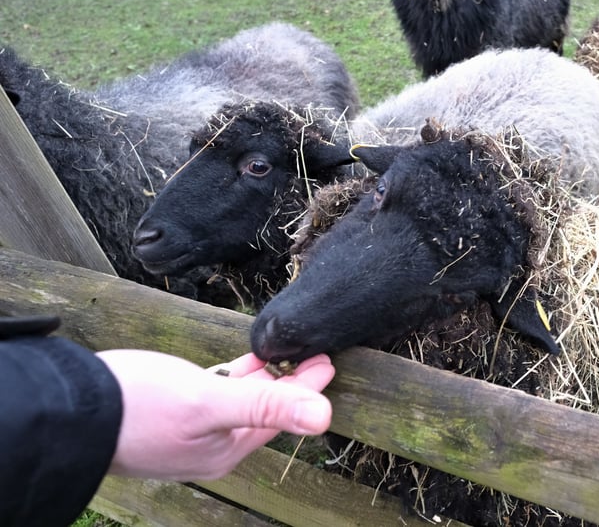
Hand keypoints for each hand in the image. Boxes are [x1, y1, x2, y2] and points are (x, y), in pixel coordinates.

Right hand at [96, 350, 334, 480]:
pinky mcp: (166, 412)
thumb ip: (264, 404)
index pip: (279, 416)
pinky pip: (213, 394)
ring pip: (238, 401)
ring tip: (283, 351)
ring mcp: (186, 431)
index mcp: (224, 450)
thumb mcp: (208, 402)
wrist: (66, 412)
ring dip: (263, 377)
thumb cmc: (137, 408)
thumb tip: (324, 416)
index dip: (307, 387)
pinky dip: (232, 377)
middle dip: (290, 382)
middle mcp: (208, 446)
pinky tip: (236, 362)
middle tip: (314, 351)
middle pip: (263, 410)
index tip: (329, 359)